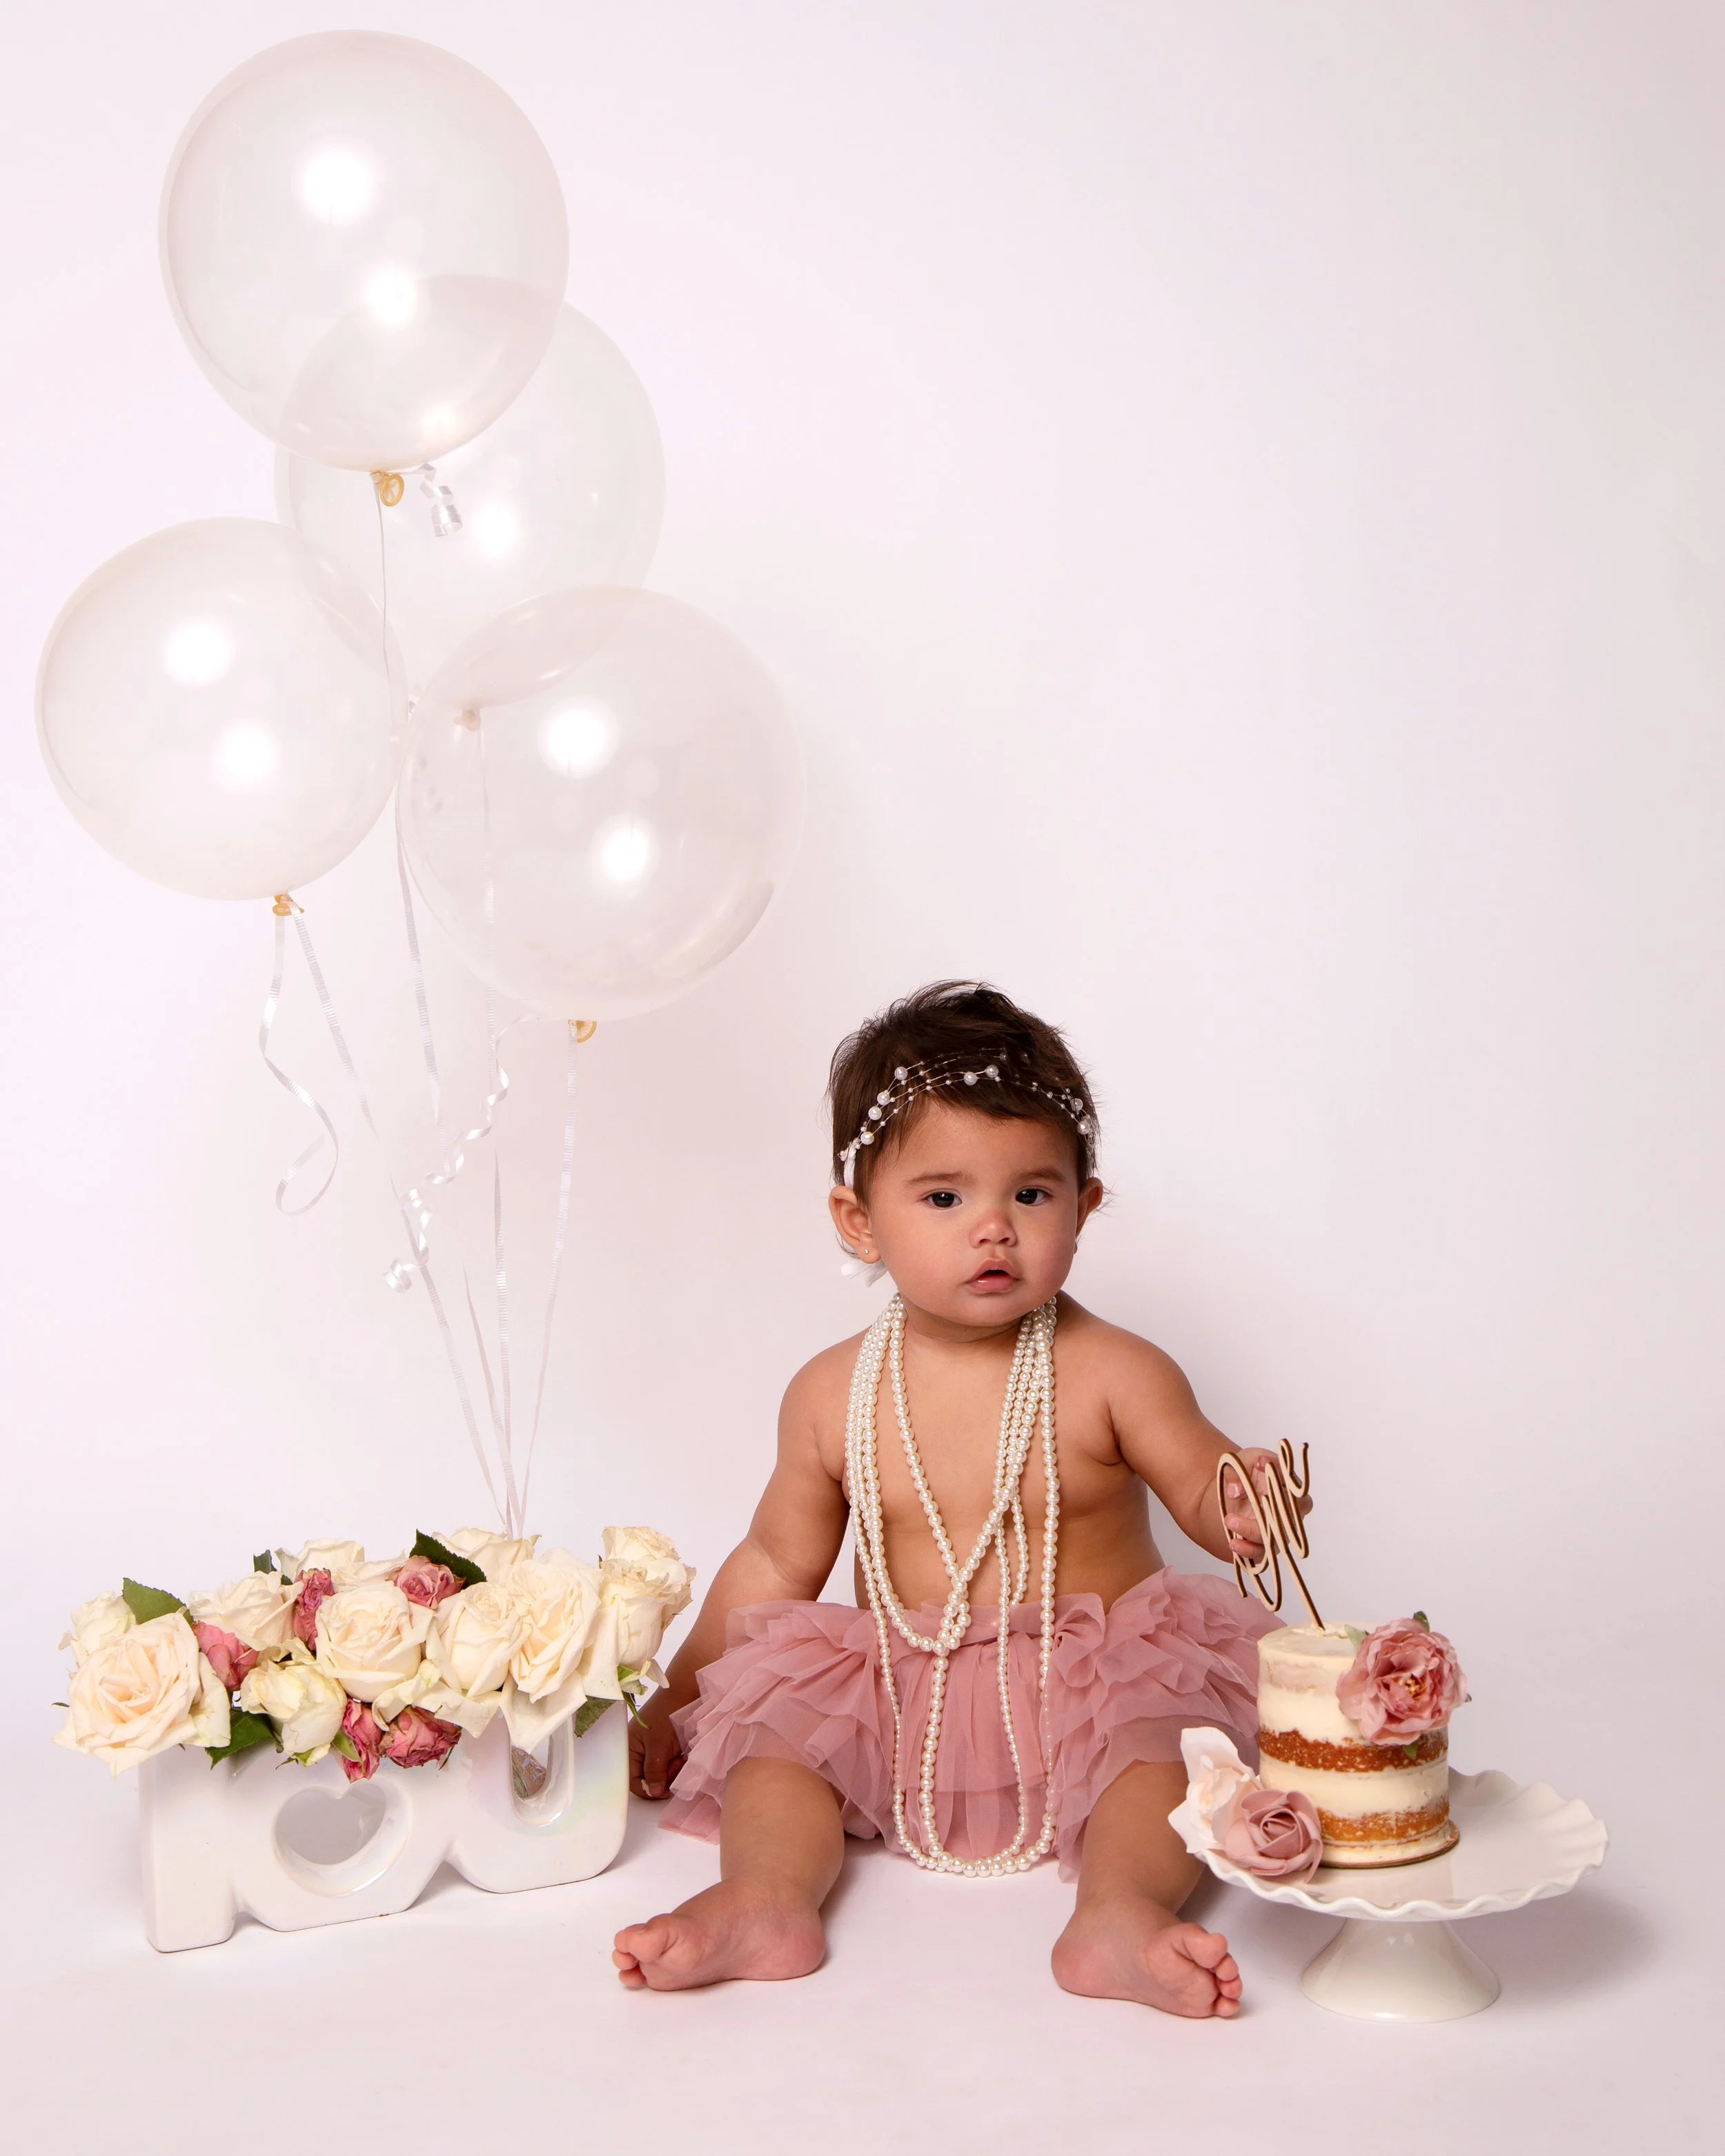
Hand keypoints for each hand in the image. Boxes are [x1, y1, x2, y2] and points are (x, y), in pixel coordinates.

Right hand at [628, 1687, 685, 1800]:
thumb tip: (653, 1792)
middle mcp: (639, 1752)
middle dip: (663, 1778)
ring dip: (672, 1772)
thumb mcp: (658, 1745)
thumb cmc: (668, 1715)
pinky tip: (683, 1756)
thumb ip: (654, 1770)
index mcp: (629, 1749)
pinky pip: (670, 1767)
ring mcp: (654, 1751)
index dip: (647, 1789)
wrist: (687, 1694)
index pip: (632, 1780)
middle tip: (675, 1764)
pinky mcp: (667, 1750)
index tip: (664, 1790)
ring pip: (661, 1775)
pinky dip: (677, 1766)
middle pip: (648, 1780)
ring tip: (680, 1757)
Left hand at [1220, 1447, 1311, 1562]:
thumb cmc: (1246, 1474)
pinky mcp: (1266, 1545)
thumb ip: (1239, 1469)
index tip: (1260, 1464)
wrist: (1233, 1494)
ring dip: (1252, 1530)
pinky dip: (1249, 1550)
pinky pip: (1262, 1553)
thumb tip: (1236, 1489)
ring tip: (1229, 1520)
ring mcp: (1279, 1529)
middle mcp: (1289, 1510)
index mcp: (1287, 1486)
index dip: (1279, 1473)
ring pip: (1276, 1536)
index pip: (1292, 1481)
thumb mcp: (1241, 1461)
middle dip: (1269, 1509)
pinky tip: (1234, 1544)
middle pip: (1289, 1514)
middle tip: (1241, 1498)